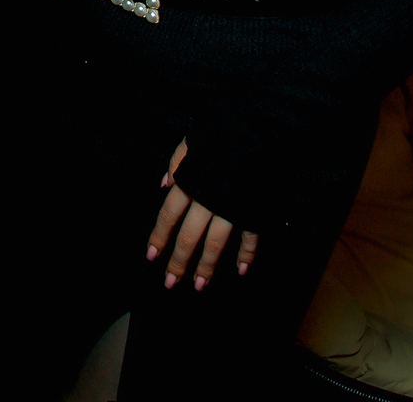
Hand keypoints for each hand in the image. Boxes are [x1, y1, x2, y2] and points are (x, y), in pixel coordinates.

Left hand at [147, 139, 258, 288]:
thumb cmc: (224, 130)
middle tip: (170, 283)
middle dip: (178, 261)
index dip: (159, 236)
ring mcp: (232, 207)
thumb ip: (176, 161)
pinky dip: (247, 254)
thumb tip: (163, 184)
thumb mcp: (193, 139)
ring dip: (206, 267)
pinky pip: (250, 237)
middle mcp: (207, 199)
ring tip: (199, 285)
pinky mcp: (254, 209)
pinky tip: (242, 270)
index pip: (169, 215)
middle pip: (189, 236)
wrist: (261, 127)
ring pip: (216, 244)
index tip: (151, 256)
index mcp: (190, 181)